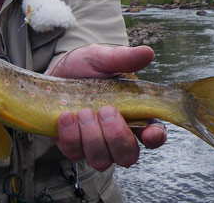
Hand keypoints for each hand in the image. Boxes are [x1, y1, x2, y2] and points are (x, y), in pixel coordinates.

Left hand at [50, 44, 166, 170]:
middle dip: (116, 136)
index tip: (150, 132)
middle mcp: (118, 136)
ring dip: (92, 137)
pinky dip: (70, 136)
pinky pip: (74, 152)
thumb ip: (124, 58)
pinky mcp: (73, 146)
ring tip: (84, 111)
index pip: (154, 136)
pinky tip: (66, 116)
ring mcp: (95, 145)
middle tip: (105, 110)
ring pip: (101, 160)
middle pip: (127, 156)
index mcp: (136, 116)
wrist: (59, 70)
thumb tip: (147, 52)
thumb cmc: (88, 66)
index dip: (155, 138)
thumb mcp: (105, 58)